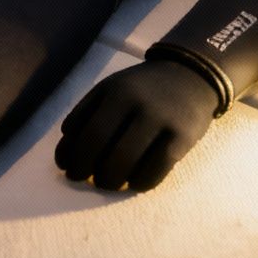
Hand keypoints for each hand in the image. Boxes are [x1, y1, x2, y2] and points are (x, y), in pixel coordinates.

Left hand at [55, 58, 220, 191]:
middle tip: (88, 180)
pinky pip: (156, 172)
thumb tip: (66, 153)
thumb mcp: (111, 87)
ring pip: (129, 165)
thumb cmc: (142, 87)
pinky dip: (139, 183)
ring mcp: (164, 121)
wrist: (191, 75)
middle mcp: (140, 105)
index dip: (74, 158)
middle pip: (106, 153)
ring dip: (112, 182)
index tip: (68, 169)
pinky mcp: (184, 138)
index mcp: (117, 91)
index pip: (87, 134)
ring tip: (109, 182)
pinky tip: (134, 182)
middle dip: (90, 173)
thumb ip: (85, 113)